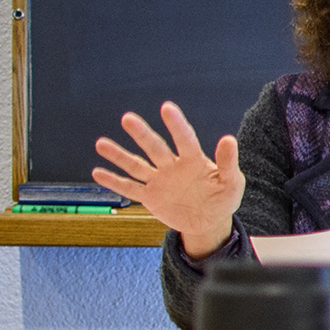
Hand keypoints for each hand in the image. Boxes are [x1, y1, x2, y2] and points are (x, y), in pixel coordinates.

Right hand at [92, 102, 243, 254]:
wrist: (209, 222)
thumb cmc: (223, 198)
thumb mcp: (232, 182)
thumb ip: (228, 163)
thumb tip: (228, 139)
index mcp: (194, 161)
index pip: (185, 140)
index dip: (176, 125)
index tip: (166, 107)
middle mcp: (173, 166)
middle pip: (155, 148)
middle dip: (142, 134)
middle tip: (127, 119)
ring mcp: (159, 181)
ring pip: (137, 166)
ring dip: (119, 155)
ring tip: (101, 144)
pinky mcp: (150, 197)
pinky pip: (130, 188)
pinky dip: (114, 182)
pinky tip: (98, 172)